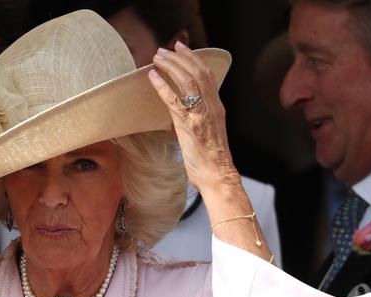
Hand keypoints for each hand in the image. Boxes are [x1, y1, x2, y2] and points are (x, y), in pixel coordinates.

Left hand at [148, 42, 238, 190]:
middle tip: (165, 49)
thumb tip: (176, 115)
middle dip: (180, 57)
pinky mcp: (189, 125)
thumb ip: (193, 119)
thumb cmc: (209, 159)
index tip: (181, 48)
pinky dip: (163, 86)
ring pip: (188, 81)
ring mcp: (201, 114)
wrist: (217, 174)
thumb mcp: (204, 133)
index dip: (194, 58)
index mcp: (216, 107)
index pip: (207, 74)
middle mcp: (211, 106)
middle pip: (198, 72)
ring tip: (158, 58)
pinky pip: (174, 100)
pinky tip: (153, 77)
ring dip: (171, 66)